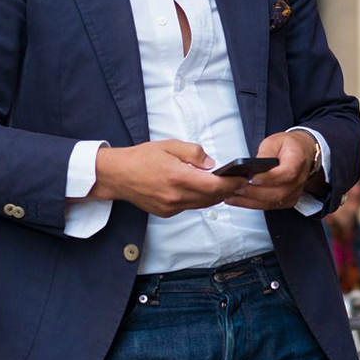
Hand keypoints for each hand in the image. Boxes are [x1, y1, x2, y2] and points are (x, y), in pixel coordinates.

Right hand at [93, 140, 246, 217]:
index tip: (242, 178)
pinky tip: (200, 190)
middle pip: (212, 198)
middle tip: (238, 181)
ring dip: (215, 196)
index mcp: (177, 177)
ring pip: (202, 205)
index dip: (232, 183)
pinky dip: (199, 199)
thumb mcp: (169, 146)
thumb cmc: (141, 158)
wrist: (117, 175)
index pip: (214, 186)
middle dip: (227, 190)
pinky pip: (190, 207)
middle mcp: (175, 196)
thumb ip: (194, 154)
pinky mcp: (166, 213)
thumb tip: (212, 165)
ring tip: (224, 185)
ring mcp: (171, 207)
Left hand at [222, 132, 320, 210]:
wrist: (302, 153)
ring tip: (232, 195)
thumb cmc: (288, 146)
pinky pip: (270, 206)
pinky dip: (252, 204)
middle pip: (278, 192)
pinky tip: (238, 200)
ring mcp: (294, 193)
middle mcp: (299, 180)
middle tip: (236, 188)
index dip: (269, 178)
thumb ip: (265, 153)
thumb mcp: (274, 141)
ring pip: (272, 202)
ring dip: (250, 201)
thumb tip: (252, 166)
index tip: (252, 178)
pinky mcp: (287, 201)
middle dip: (254, 192)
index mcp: (297, 161)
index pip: (286, 173)